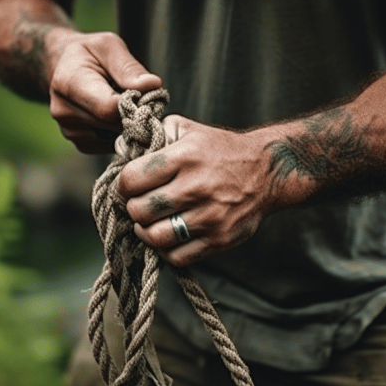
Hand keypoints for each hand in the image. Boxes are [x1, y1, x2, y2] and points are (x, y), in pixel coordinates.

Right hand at [48, 31, 161, 152]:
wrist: (65, 67)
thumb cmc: (90, 52)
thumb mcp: (109, 46)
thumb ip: (129, 67)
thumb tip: (152, 85)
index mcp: (68, 83)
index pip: (109, 108)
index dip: (135, 104)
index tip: (147, 93)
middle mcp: (64, 111)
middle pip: (115, 124)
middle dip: (135, 112)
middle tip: (140, 95)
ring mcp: (70, 131)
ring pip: (117, 136)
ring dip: (129, 122)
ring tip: (121, 100)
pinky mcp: (81, 144)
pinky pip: (113, 143)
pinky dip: (120, 131)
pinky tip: (113, 114)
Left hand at [117, 115, 280, 266]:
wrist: (266, 171)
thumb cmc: (219, 150)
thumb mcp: (187, 130)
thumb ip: (152, 137)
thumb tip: (119, 150)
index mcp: (185, 157)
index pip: (131, 179)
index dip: (124, 185)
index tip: (130, 186)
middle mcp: (196, 187)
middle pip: (139, 210)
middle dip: (133, 208)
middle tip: (140, 204)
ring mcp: (209, 216)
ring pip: (154, 237)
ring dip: (146, 231)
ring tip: (151, 222)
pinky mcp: (219, 239)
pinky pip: (176, 256)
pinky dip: (165, 249)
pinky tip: (168, 236)